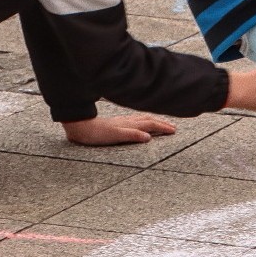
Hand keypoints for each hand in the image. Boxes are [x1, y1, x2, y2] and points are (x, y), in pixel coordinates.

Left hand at [61, 114, 175, 145]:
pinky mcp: (117, 123)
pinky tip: (140, 123)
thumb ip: (132, 135)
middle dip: (162, 123)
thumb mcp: (115, 136)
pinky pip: (135, 120)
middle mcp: (128, 121)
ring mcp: (122, 121)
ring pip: (142, 119)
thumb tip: (148, 137)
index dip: (163, 127)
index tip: (174, 130)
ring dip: (154, 121)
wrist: (81, 127)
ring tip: (161, 124)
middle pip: (149, 120)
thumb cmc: (96, 133)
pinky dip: (143, 121)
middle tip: (173, 127)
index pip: (151, 124)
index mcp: (130, 124)